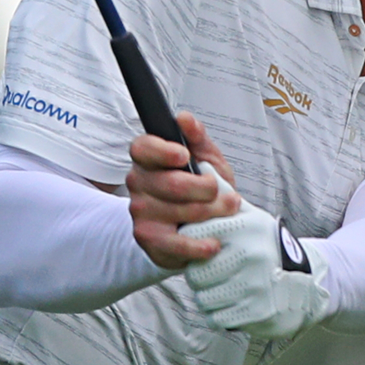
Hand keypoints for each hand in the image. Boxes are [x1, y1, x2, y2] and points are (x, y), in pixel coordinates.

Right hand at [127, 111, 242, 268]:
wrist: (193, 224)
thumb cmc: (199, 189)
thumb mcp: (205, 159)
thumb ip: (197, 138)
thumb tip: (185, 119)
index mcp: (148, 158)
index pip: (143, 148)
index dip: (163, 151)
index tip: (185, 156)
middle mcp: (138, 183)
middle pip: (171, 183)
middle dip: (207, 190)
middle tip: (225, 194)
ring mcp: (140, 212)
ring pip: (180, 211)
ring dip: (212, 214)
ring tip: (224, 213)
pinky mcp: (148, 239)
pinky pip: (175, 243)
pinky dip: (198, 245)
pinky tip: (212, 243)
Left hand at [183, 203, 329, 339]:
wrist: (309, 282)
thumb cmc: (270, 246)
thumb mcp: (251, 216)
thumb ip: (223, 194)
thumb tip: (200, 164)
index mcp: (246, 227)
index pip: (193, 235)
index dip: (190, 244)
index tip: (199, 248)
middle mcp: (251, 254)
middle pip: (194, 272)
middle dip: (199, 275)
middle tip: (211, 273)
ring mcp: (255, 285)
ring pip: (203, 297)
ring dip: (208, 296)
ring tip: (223, 288)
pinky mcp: (257, 312)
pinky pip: (217, 316)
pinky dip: (220, 313)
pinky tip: (233, 303)